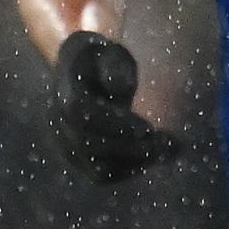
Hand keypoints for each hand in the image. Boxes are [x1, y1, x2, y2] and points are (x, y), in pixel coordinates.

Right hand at [51, 31, 179, 182]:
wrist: (82, 77)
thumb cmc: (102, 62)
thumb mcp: (110, 53)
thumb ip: (114, 66)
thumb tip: (120, 87)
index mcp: (65, 92)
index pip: (81, 113)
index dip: (114, 123)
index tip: (148, 128)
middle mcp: (59, 124)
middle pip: (90, 146)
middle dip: (133, 146)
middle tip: (168, 141)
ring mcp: (67, 146)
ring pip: (98, 169)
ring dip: (136, 162)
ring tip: (169, 148)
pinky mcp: (80, 162)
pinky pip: (104, 175)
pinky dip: (131, 168)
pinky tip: (157, 154)